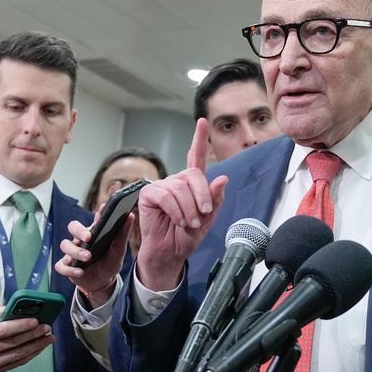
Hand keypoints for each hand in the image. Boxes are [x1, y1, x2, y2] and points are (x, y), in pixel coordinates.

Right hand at [0, 303, 53, 371]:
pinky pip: (17, 363)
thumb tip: (9, 307)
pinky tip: (39, 348)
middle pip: (13, 343)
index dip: (21, 325)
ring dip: (37, 346)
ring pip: (18, 355)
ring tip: (49, 337)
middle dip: (34, 334)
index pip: (3, 330)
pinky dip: (31, 355)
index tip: (35, 320)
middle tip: (47, 327)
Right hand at [54, 208, 132, 306]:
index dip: (98, 213)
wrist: (102, 281)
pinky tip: (80, 271)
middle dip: (79, 230)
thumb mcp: (118, 250)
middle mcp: (80, 240)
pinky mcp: (66, 266)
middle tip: (88, 237)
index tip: (104, 208)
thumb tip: (130, 216)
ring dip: (75, 251)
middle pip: (73, 227)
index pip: (94, 219)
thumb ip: (122, 235)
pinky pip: (61, 266)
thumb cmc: (109, 262)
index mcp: (94, 233)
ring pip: (65, 245)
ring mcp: (71, 252)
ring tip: (87, 257)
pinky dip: (69, 269)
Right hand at [136, 118, 227, 290]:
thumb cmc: (188, 235)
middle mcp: (177, 181)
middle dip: (202, 196)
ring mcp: (162, 186)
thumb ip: (216, 198)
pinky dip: (176, 210)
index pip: (197, 157)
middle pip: (194, 176)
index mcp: (192, 184)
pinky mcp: (149, 194)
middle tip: (203, 214)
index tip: (203, 120)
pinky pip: (166, 196)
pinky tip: (178, 220)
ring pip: (180, 188)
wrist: (172, 251)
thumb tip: (222, 178)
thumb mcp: (209, 217)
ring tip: (189, 222)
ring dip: (189, 208)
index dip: (199, 138)